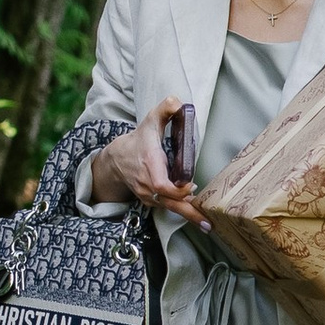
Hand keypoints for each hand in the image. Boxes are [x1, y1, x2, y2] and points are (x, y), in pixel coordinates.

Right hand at [88, 98, 207, 225]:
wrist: (116, 160)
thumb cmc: (138, 140)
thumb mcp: (150, 121)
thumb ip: (165, 109)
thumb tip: (178, 101)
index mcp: (150, 166)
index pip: (161, 185)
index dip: (177, 189)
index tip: (191, 186)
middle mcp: (148, 184)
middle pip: (169, 203)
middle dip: (189, 214)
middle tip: (208, 224)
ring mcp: (148, 194)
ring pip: (169, 208)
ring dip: (188, 215)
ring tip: (206, 224)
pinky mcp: (150, 200)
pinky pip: (167, 207)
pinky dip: (181, 211)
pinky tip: (196, 216)